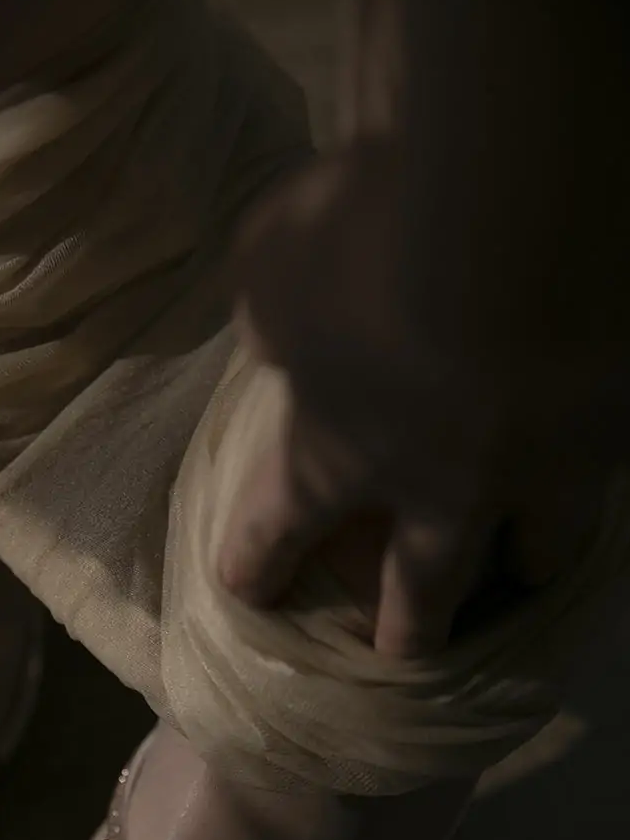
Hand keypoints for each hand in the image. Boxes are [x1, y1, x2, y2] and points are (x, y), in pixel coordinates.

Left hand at [219, 0, 629, 658]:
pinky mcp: (622, 420)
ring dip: (523, 563)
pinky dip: (597, 464)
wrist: (521, 186)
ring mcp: (545, 466)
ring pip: (540, 552)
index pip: (277, 536)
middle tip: (402, 653)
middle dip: (407, 634)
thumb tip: (279, 343)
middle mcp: (442, 491)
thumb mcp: (274, 269)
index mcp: (335, 461)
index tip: (248, 590)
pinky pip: (612, 466)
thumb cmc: (364, 224)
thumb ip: (272, 325)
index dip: (255, 567)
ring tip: (522, 565)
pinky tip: (593, 452)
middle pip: (422, 599)